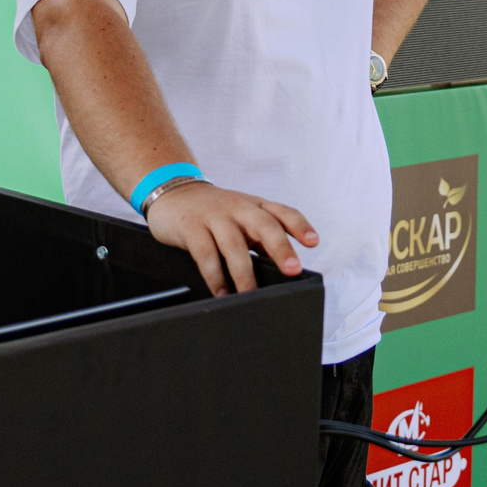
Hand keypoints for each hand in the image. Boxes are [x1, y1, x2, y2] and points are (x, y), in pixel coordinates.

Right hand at [145, 182, 317, 295]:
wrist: (173, 191)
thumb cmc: (214, 211)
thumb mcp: (241, 217)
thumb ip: (261, 239)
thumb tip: (283, 268)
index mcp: (255, 206)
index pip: (283, 212)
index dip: (299, 226)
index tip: (313, 242)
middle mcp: (238, 208)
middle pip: (264, 224)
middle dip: (280, 247)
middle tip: (292, 269)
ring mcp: (214, 216)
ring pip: (233, 244)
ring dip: (244, 273)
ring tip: (250, 295)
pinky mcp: (191, 227)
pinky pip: (205, 254)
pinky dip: (215, 276)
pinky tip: (221, 292)